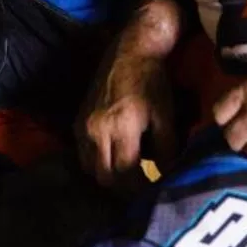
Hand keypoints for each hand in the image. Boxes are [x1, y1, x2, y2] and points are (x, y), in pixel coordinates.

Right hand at [78, 47, 175, 187]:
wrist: (129, 52)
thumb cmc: (152, 82)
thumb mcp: (166, 115)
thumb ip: (167, 149)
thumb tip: (167, 176)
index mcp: (121, 127)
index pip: (126, 174)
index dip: (139, 189)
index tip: (152, 194)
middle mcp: (97, 129)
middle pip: (105, 177)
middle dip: (123, 189)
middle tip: (140, 191)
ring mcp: (84, 125)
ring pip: (90, 168)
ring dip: (108, 177)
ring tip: (127, 178)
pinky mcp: (78, 120)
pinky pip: (82, 153)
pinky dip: (96, 162)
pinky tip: (113, 160)